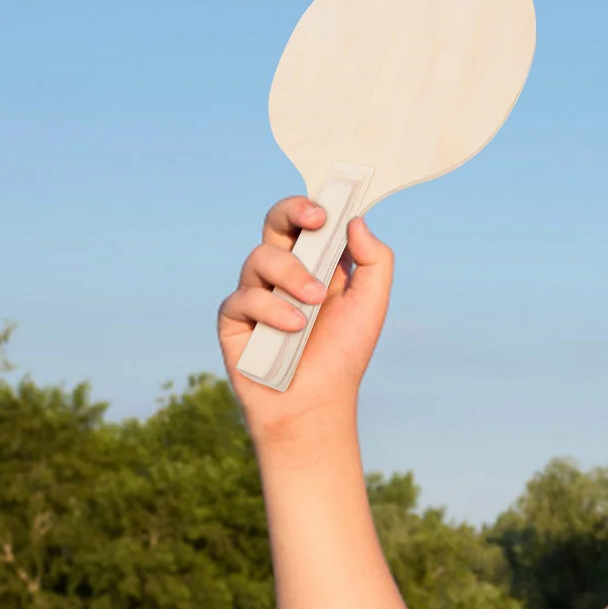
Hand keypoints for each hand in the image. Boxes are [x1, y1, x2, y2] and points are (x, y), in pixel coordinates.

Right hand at [217, 197, 393, 441]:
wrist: (316, 403)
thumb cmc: (344, 353)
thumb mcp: (371, 303)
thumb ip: (374, 259)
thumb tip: (356, 220)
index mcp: (316, 263)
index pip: (309, 221)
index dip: (315, 205)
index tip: (331, 206)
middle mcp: (283, 272)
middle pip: (275, 223)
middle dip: (291, 211)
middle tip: (315, 220)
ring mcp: (256, 292)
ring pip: (260, 257)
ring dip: (292, 275)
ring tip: (315, 302)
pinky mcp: (233, 319)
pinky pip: (243, 297)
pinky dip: (271, 310)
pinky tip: (293, 328)